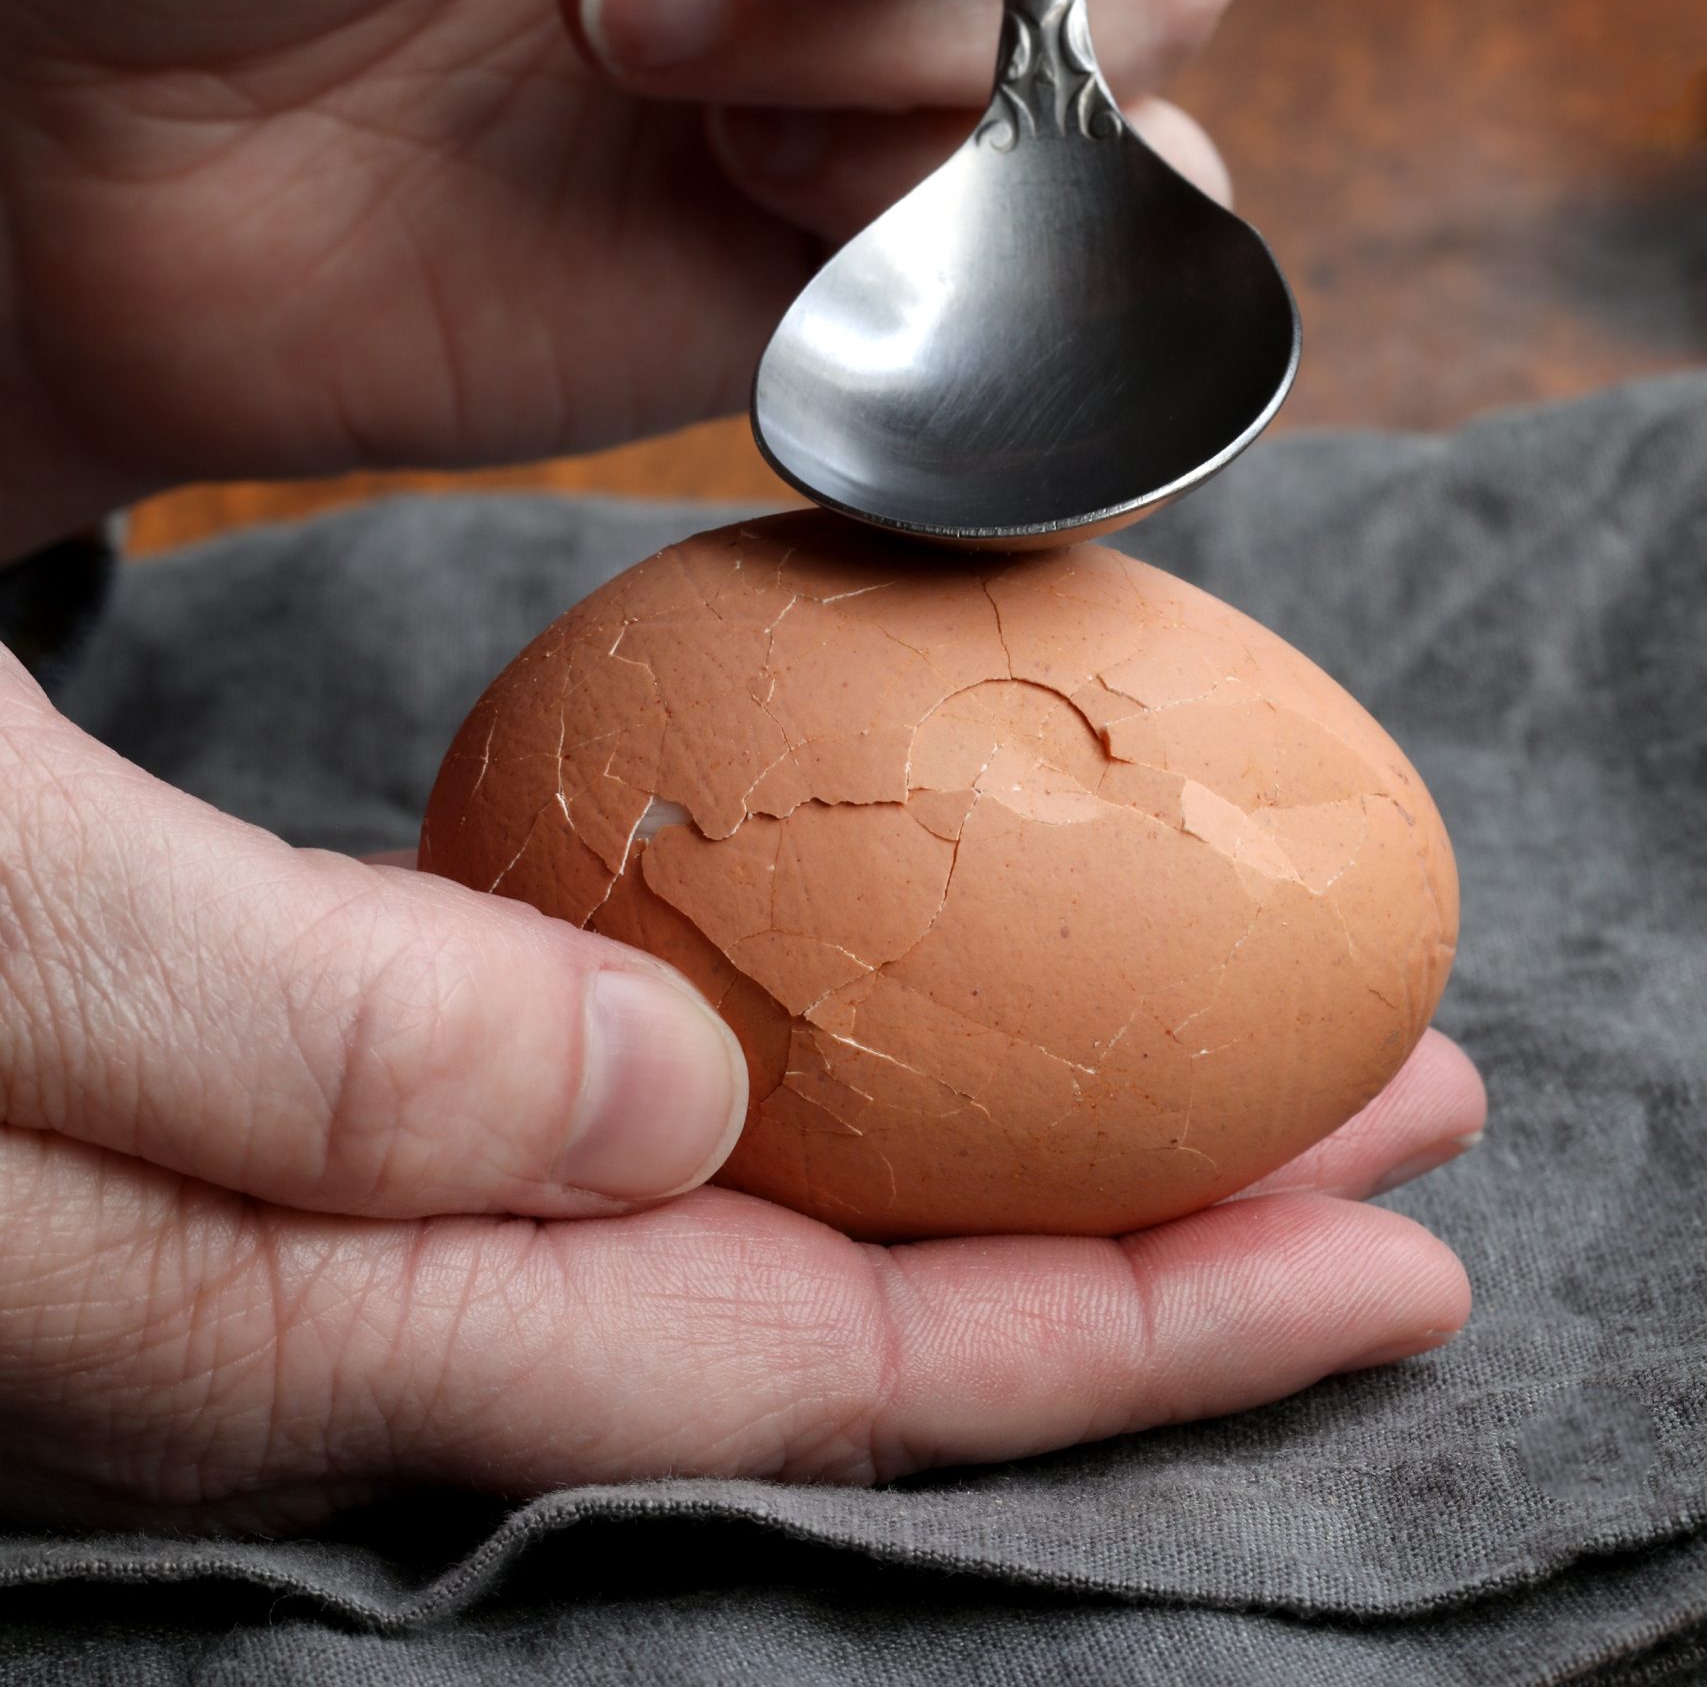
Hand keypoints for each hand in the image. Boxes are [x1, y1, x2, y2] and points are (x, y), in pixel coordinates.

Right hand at [0, 654, 1479, 1528]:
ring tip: (1236, 1066)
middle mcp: (336, 1286)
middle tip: (1406, 1126)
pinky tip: (900, 1008)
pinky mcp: (306, 1086)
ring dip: (1009, 1142)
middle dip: (1146, 1235)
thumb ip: (292, 1041)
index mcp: (285, 1290)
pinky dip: (823, 1075)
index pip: (793, 1361)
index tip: (1379, 1231)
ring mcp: (323, 1196)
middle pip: (827, 1316)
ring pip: (751, 1226)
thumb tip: (664, 1111)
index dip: (1119, 1317)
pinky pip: (632, 1121)